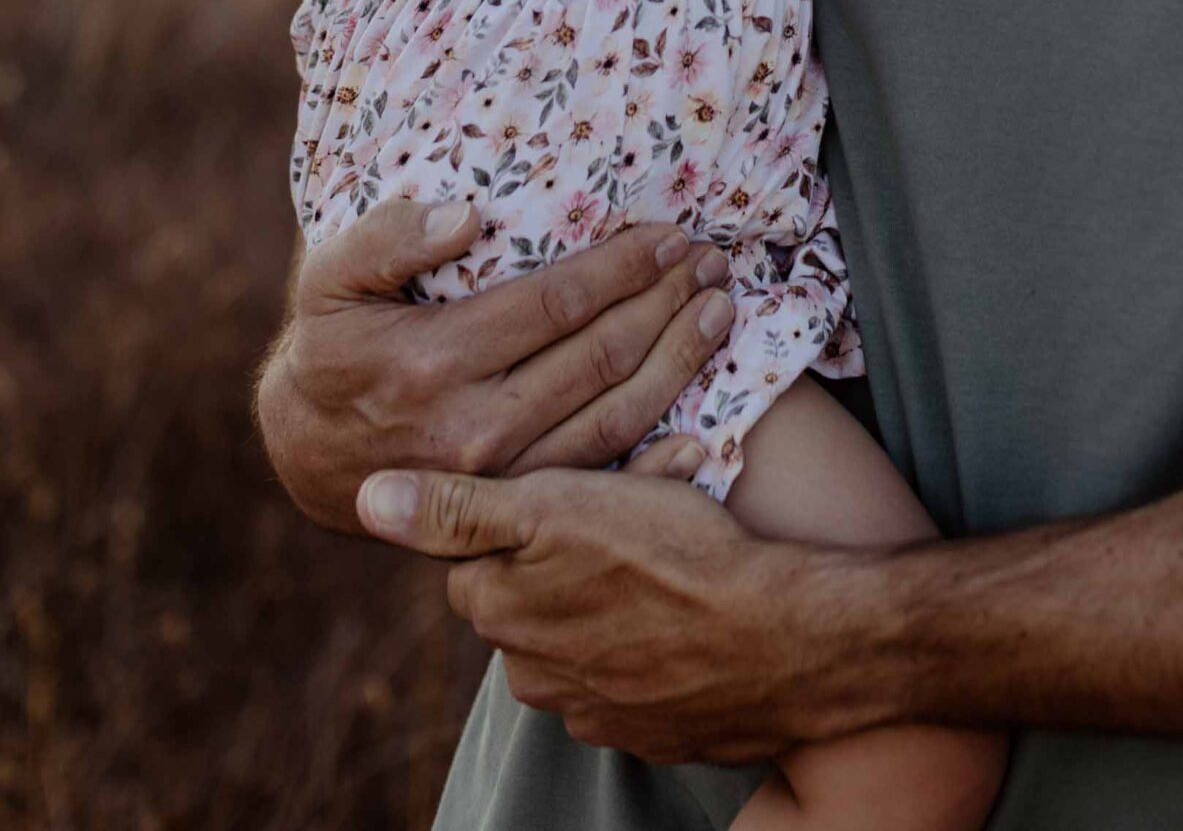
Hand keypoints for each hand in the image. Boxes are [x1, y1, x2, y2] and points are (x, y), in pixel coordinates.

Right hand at [253, 196, 737, 533]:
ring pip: (614, 418)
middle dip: (666, 301)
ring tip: (721, 310)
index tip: (669, 233)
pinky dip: (660, 458)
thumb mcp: (329, 280)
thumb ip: (388, 239)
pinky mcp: (516, 509)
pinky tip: (706, 425)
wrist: (307, 456)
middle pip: (599, 357)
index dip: (622, 266)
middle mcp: (474, 429)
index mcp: (433, 362)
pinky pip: (601, 482)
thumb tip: (468, 214)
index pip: (556, 304)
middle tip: (712, 260)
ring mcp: (501, 478)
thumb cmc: (332, 346)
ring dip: (678, 361)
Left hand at [355, 459, 838, 763]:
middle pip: (527, 597)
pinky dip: (654, 638)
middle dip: (567, 553)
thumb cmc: (670, 554)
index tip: (574, 488)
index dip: (521, 514)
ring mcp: (595, 712)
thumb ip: (456, 509)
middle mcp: (534, 676)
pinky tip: (692, 603)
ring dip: (611, 595)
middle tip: (631, 509)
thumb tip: (366, 497)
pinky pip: (635, 672)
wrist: (780, 638)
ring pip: (583, 632)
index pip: (475, 557)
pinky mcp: (651, 731)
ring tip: (671, 550)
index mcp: (502, 613)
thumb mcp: (556, 506)